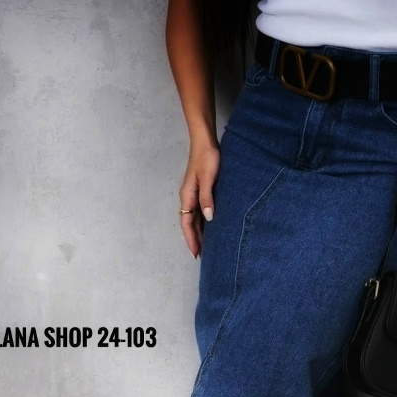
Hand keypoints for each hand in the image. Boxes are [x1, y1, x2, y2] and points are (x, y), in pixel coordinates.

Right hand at [179, 141, 219, 258]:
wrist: (205, 140)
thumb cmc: (207, 157)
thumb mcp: (208, 178)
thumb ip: (207, 198)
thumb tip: (209, 218)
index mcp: (187, 196)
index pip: (186, 223)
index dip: (191, 239)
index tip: (195, 254)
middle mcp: (188, 197)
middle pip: (189, 223)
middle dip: (194, 239)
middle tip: (201, 256)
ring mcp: (193, 193)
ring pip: (194, 218)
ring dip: (198, 232)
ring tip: (206, 246)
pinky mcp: (200, 189)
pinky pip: (199, 211)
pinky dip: (203, 222)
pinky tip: (210, 227)